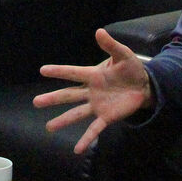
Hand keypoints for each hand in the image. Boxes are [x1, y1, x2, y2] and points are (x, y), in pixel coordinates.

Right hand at [33, 28, 152, 153]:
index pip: (73, 73)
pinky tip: (76, 149)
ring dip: (63, 120)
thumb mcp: (123, 54)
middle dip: (53, 98)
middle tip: (36, 102)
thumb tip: (99, 31)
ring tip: (49, 127)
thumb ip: (110, 45)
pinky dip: (86, 139)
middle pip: (69, 95)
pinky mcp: (107, 117)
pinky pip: (94, 129)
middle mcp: (91, 91)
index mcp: (93, 75)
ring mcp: (97, 105)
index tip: (43, 70)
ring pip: (77, 113)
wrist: (145, 86)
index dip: (59, 71)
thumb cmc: (131, 69)